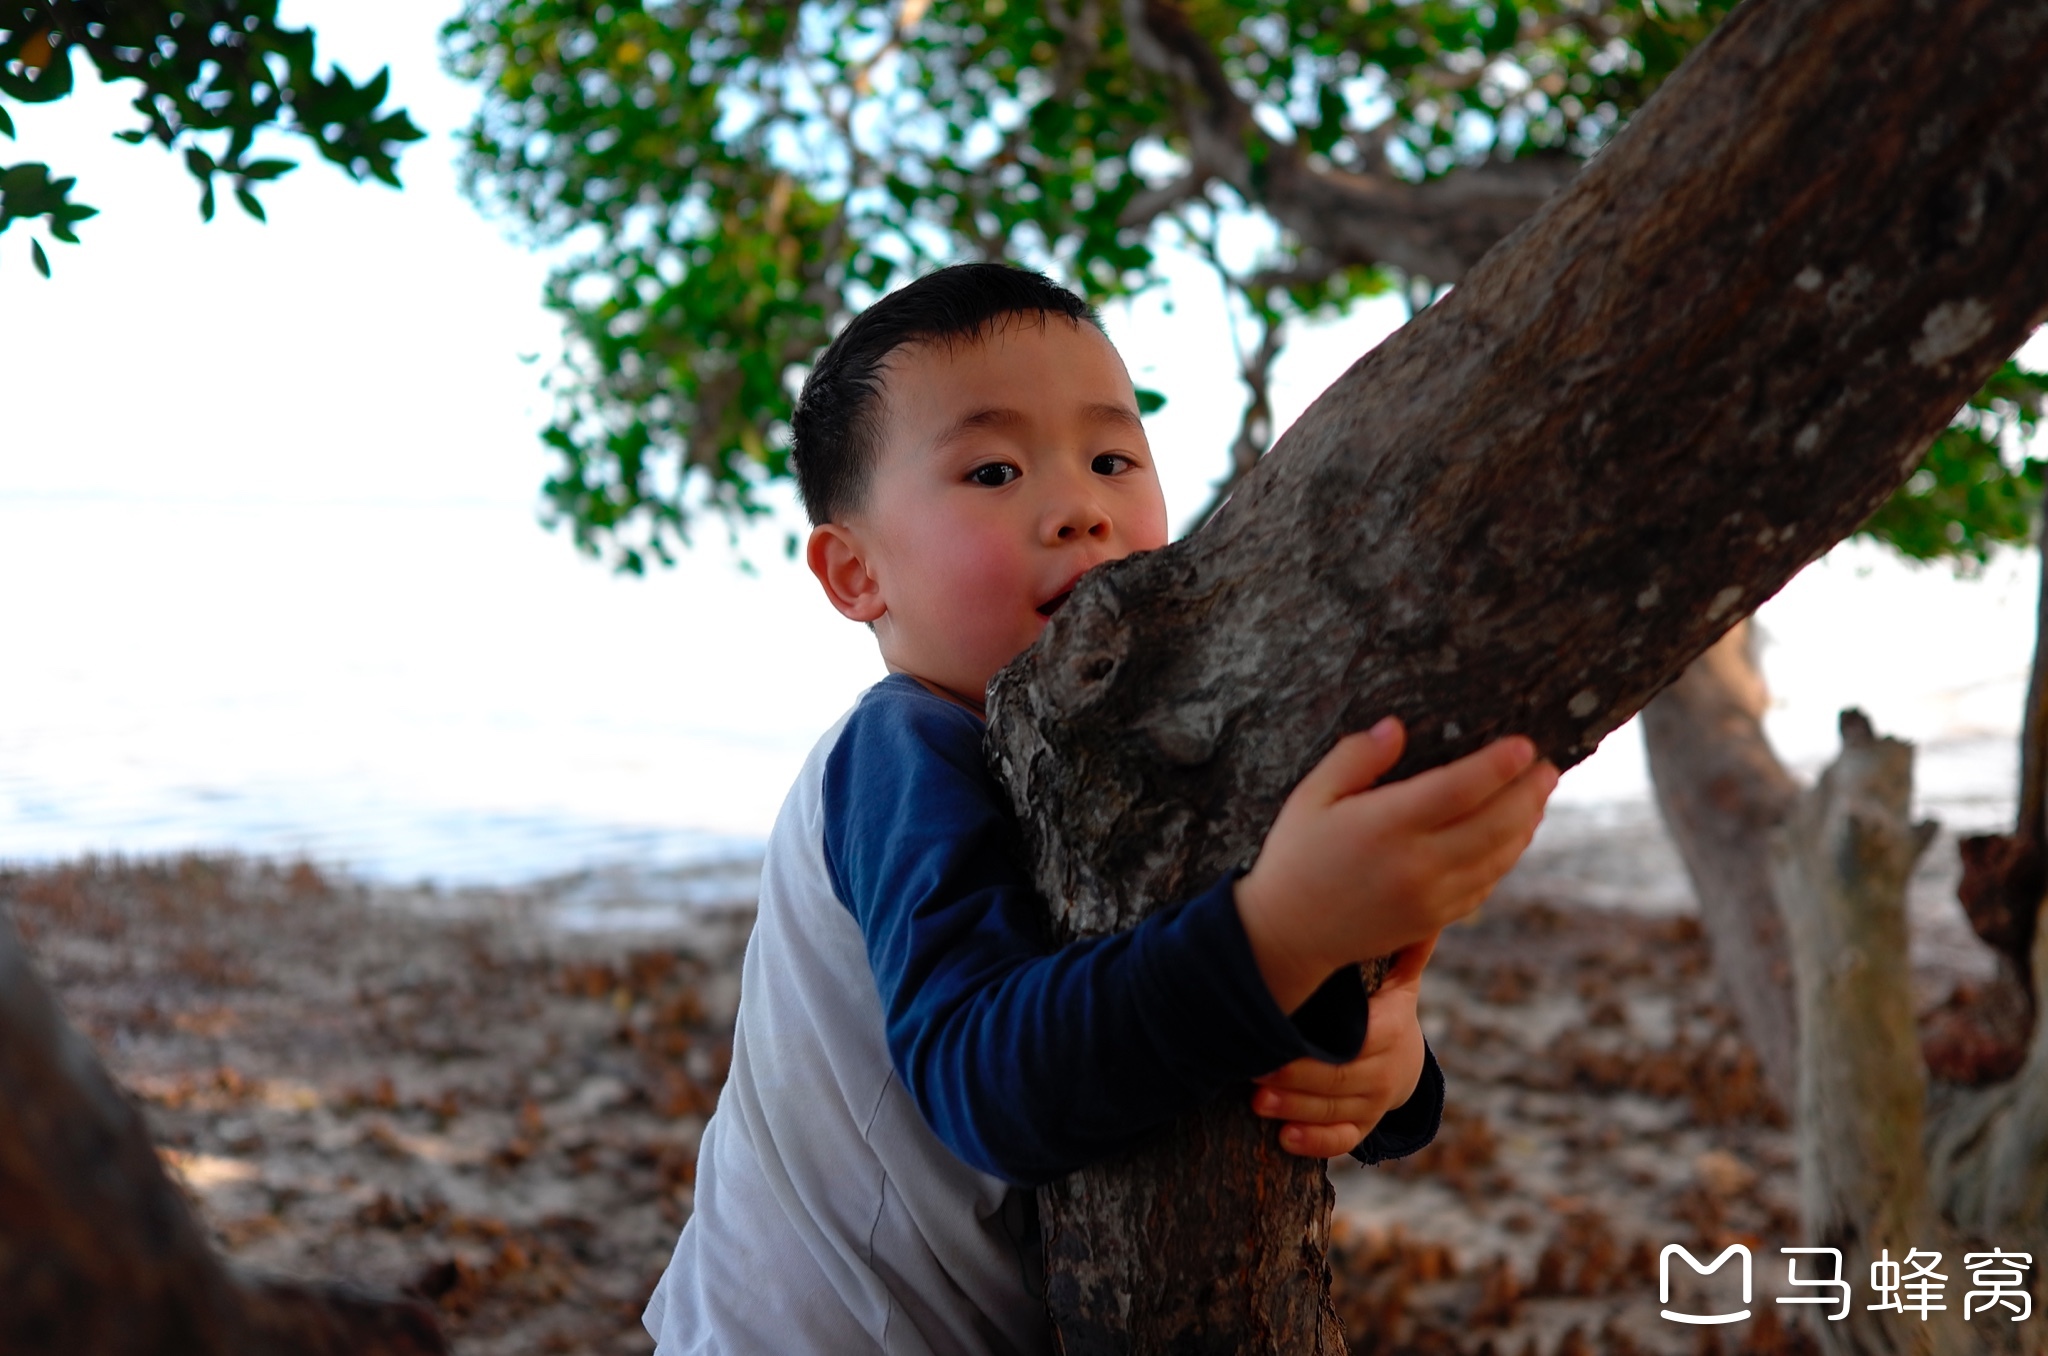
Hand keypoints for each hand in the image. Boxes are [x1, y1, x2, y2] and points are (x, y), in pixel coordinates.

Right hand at [1236, 716, 1555, 1012]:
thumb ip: (1354, 758)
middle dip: (1528, 793)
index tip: (1524, 745)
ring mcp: (1429, 897)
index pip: (1459, 789)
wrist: (1286, 934)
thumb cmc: (1295, 856)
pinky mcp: (1433, 921)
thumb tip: (1396, 729)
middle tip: (1549, 768)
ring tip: (1537, 798)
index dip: (1497, 766)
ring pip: (1497, 859)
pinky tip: (1510, 839)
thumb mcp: (1310, 797)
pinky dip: (1505, 860)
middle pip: (1493, 824)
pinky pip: (1483, 887)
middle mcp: (1415, 864)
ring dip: (1524, 825)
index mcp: (1385, 826)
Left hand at [1253, 937, 1433, 1156]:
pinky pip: (1342, 1140)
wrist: (1404, 1059)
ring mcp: (1376, 1103)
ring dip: (1294, 1109)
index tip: (1276, 1036)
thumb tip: (1423, 915)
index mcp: (1393, 1030)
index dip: (1319, 1046)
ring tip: (1258, 1102)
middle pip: (1338, 1079)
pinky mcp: (1364, 1126)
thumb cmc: (1386, 1008)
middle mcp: (1387, 1071)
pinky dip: (1315, 1143)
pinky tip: (1285, 1137)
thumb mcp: (1399, 980)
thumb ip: (1407, 950)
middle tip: (1253, 1070)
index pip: (1359, 1041)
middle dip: (1294, 1078)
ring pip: (1334, 1111)